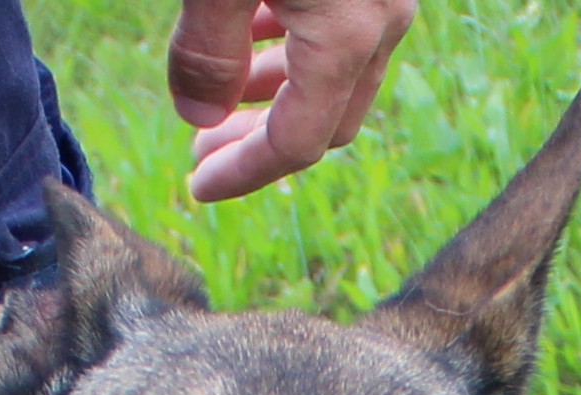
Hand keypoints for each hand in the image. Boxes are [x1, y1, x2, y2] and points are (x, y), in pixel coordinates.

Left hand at [167, 0, 417, 202]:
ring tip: (223, 96)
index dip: (244, 172)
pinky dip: (294, 46)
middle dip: (260, 141)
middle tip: (202, 147)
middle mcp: (381, 24)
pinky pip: (344, 29)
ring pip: (338, 72)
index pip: (299, 140)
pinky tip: (249, 34)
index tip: (198, 185)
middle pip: (327, 117)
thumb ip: (206, 50)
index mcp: (346, 38)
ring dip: (278, 94)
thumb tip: (198, 118)